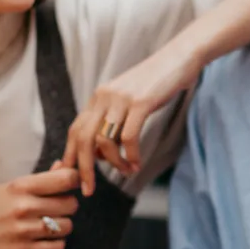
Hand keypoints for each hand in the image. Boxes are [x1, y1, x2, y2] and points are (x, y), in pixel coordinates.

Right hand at [0, 167, 79, 248]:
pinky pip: (58, 247)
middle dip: (68, 206)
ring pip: (67, 226)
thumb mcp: (9, 188)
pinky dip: (55, 244)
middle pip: (71, 204)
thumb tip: (63, 166)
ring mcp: (23, 230)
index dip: (75, 181)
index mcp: (20, 186)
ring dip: (62, 227)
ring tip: (49, 225)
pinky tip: (44, 240)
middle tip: (57, 209)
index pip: (65, 178)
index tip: (71, 187)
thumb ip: (39, 180)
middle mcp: (23, 207)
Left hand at [61, 42, 199, 195]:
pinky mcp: (140, 102)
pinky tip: (137, 164)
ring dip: (114, 164)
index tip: (71, 177)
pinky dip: (131, 156)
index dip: (71, 156)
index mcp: (98, 98)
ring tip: (127, 171)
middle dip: (83, 169)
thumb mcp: (127, 100)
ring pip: (104, 141)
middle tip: (88, 190)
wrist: (178, 58)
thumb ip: (112, 120)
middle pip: (83, 139)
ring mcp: (121, 99)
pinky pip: (128, 137)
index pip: (75, 130)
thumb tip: (100, 151)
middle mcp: (104, 97)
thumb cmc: (155, 83)